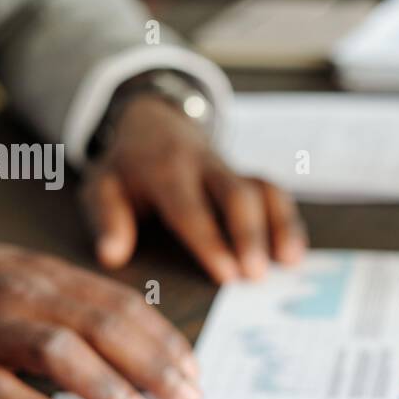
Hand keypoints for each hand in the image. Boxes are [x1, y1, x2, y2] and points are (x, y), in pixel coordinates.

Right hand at [0, 233, 200, 398]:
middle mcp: (21, 296)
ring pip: (56, 351)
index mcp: (45, 275)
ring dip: (104, 385)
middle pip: (101, 326)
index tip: (193, 371)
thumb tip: (137, 341)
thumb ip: (74, 301)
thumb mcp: (20, 273)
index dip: (163, 339)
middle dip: (152, 365)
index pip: (121, 305)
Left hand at [81, 95, 307, 282]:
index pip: (191, 209)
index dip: (211, 242)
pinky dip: (289, 221)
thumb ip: (108, 218)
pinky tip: (295, 253)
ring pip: (264, 190)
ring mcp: (232, 170)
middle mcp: (205, 167)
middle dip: (251, 235)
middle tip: (258, 275)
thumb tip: (111, 256)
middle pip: (237, 195)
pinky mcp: (249, 177)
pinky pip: (275, 193)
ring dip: (281, 225)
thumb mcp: (102, 185)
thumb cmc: (128, 167)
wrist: (154, 122)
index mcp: (166, 170)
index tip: (227, 275)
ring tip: (290, 262)